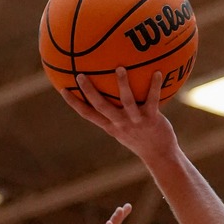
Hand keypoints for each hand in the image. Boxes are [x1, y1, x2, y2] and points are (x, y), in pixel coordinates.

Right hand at [63, 68, 181, 172]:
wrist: (160, 155)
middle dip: (89, 91)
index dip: (74, 103)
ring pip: (127, 101)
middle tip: (80, 75)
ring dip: (122, 84)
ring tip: (119, 68)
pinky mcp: (152, 119)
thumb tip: (107, 94)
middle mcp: (120, 123)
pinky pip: (153, 99)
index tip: (62, 88)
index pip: (88, 114)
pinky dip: (155, 86)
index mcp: (111, 126)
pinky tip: (158, 72)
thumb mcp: (123, 129)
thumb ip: (114, 114)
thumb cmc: (141, 138)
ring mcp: (135, 121)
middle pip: (101, 106)